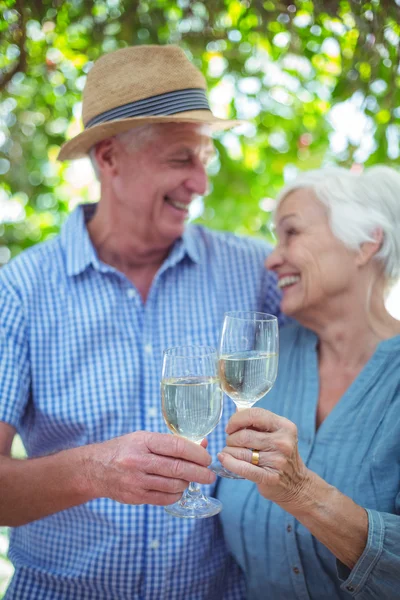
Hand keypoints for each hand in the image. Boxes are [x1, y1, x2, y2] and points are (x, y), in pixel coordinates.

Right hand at [83, 431, 215, 505]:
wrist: (95, 469)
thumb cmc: (125, 449)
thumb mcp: (145, 438)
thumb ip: (171, 442)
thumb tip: (202, 445)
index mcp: (143, 441)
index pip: (177, 447)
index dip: (196, 453)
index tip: (207, 458)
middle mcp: (139, 461)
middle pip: (178, 468)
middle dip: (199, 473)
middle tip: (210, 475)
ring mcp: (136, 481)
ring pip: (173, 485)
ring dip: (187, 483)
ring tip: (190, 479)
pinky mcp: (135, 497)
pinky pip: (164, 499)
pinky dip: (176, 494)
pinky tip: (177, 489)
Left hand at [218, 408, 311, 508]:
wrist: (296, 484)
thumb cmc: (280, 455)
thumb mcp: (276, 434)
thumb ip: (257, 422)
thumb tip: (237, 409)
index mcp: (285, 426)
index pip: (255, 414)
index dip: (236, 419)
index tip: (229, 427)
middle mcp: (283, 442)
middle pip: (244, 435)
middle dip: (231, 438)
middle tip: (230, 442)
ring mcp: (278, 461)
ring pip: (241, 452)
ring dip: (228, 451)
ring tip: (229, 452)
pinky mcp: (270, 477)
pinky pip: (243, 468)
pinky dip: (229, 462)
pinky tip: (223, 459)